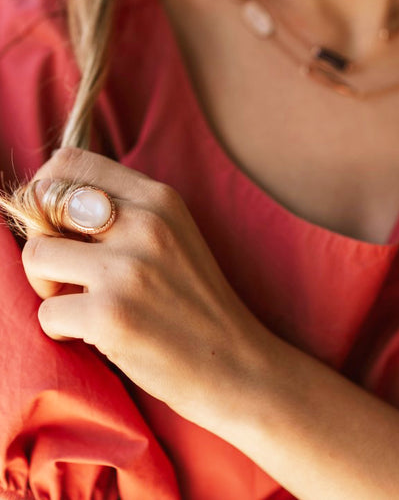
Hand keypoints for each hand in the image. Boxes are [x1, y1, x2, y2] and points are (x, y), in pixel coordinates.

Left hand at [22, 148, 266, 428]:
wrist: (236, 363)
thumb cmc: (195, 302)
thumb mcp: (172, 236)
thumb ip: (121, 212)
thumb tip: (46, 205)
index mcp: (159, 199)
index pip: (71, 162)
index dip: (46, 189)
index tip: (55, 223)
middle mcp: (144, 224)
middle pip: (43, 201)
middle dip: (41, 237)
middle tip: (65, 269)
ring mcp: (128, 270)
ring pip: (35, 254)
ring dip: (45, 285)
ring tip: (76, 302)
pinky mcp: (111, 316)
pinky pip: (46, 312)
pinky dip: (59, 328)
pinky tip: (92, 334)